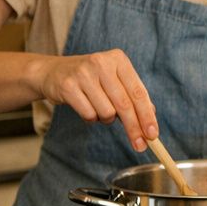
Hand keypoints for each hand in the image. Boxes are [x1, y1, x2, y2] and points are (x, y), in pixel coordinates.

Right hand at [35, 49, 157, 151]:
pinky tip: (87, 107)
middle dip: (134, 128)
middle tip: (140, 145)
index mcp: (118, 59)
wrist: (53, 72)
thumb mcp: (114, 80)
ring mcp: (83, 74)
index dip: (147, 116)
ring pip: (107, 112)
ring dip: (107, 118)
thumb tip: (151, 118)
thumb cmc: (91, 79)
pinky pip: (89, 115)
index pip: (138, 93)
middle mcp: (101, 63)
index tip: (153, 134)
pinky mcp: (68, 86)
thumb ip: (132, 96)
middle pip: (125, 105)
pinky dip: (92, 118)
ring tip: (99, 108)